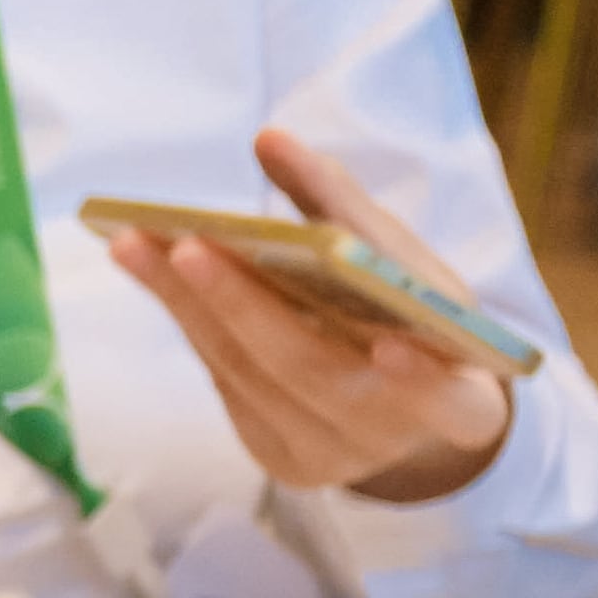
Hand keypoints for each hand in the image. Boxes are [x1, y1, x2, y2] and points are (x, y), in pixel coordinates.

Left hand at [106, 129, 518, 505]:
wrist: (409, 402)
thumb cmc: (413, 314)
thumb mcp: (403, 262)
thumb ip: (343, 206)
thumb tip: (270, 139)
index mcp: (461, 402)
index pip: (448, 402)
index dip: (423, 383)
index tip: (390, 346)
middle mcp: (394, 439)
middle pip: (313, 374)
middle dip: (246, 307)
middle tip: (188, 245)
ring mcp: (330, 456)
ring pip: (250, 374)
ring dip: (189, 304)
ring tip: (136, 243)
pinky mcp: (278, 458)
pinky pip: (224, 381)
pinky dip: (190, 319)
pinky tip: (151, 270)